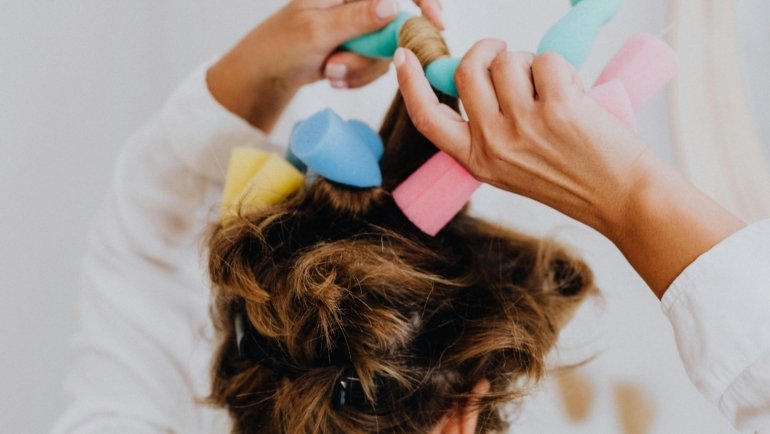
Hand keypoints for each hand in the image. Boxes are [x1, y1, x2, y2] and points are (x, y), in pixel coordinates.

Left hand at [207, 0, 443, 130]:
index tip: (435, 22)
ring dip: (360, 68)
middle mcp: (357, 2)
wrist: (266, 74)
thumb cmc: (280, 46)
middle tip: (337, 65)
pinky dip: (357, 76)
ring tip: (329, 70)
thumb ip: (355, 18)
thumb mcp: (316, 32)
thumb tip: (392, 6)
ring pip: (388, 49)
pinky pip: (377, 65)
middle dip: (372, 53)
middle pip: (396, 23)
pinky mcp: (361, 46)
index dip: (423, 0)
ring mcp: (361, 25)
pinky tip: (332, 76)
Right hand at [394, 41, 648, 233]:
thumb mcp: (513, 167)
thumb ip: (489, 130)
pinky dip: (562, 69)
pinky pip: (546, 60)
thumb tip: (482, 76)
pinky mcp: (558, 107)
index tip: (403, 57)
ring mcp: (524, 125)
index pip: (428, 119)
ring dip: (531, 64)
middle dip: (488, 51)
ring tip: (553, 91)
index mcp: (477, 160)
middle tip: (508, 55)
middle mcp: (494, 143)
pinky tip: (575, 95)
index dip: (410, 84)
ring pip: (508, 61)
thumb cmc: (574, 180)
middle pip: (468, 71)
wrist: (623, 198)